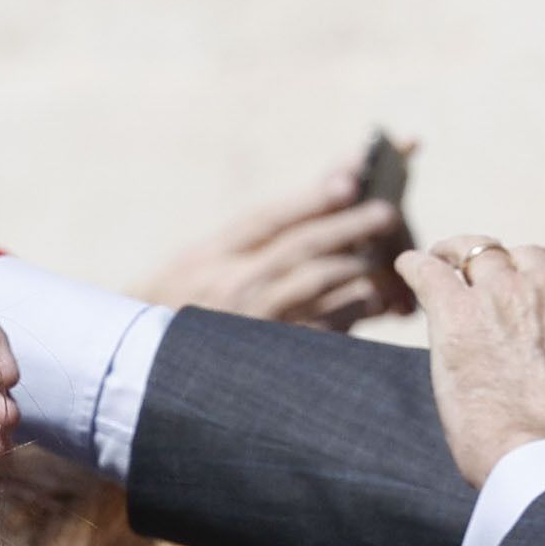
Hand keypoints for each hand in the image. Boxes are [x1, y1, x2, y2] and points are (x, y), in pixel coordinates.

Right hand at [144, 168, 418, 330]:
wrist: (156, 369)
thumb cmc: (190, 302)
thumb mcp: (208, 258)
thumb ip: (265, 225)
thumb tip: (343, 176)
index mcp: (211, 257)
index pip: (267, 219)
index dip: (311, 197)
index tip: (351, 178)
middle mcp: (232, 287)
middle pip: (302, 247)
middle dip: (350, 226)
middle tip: (388, 212)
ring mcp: (256, 323)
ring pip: (322, 283)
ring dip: (362, 268)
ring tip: (386, 259)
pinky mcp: (280, 357)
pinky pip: (333, 324)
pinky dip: (358, 306)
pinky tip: (373, 301)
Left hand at [408, 240, 544, 485]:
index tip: (537, 291)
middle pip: (525, 257)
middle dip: (509, 269)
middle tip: (488, 286)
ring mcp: (503, 294)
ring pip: (477, 254)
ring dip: (460, 256)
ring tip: (443, 263)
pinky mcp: (456, 315)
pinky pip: (429, 272)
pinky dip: (417, 266)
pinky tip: (407, 267)